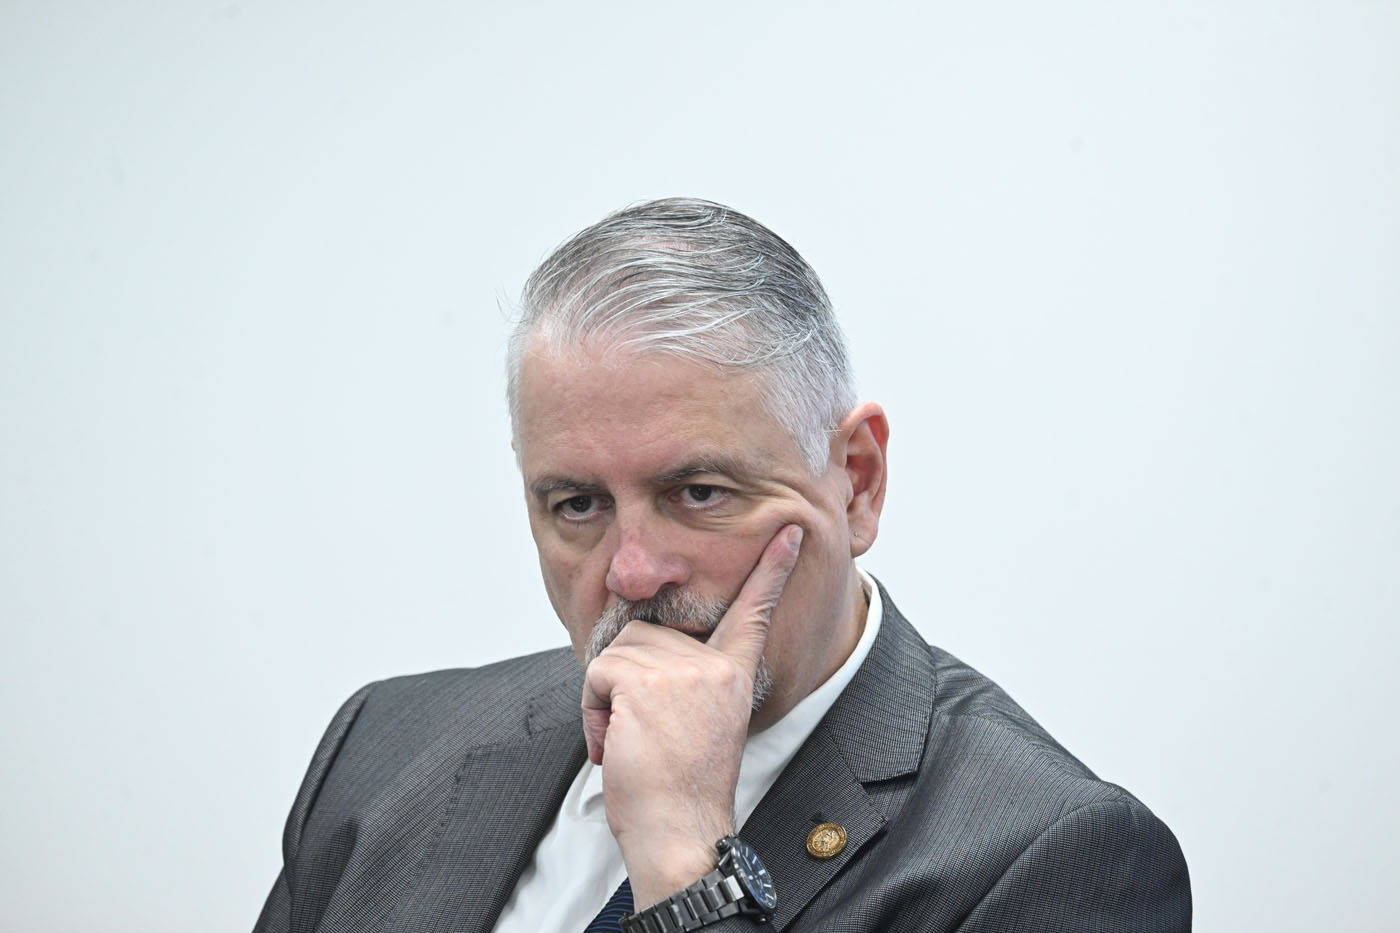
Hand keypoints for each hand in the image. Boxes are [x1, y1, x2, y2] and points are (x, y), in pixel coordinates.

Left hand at [580, 524, 802, 907]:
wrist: (679, 832)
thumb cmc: (680, 790)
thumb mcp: (696, 723)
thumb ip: (685, 680)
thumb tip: (644, 638)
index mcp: (734, 676)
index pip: (755, 612)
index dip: (772, 570)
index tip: (788, 532)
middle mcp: (715, 669)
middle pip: (645, 633)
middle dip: (624, 679)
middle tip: (640, 733)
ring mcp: (684, 674)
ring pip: (617, 651)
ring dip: (606, 698)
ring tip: (630, 741)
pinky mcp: (649, 684)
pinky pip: (599, 673)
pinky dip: (594, 711)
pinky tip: (616, 745)